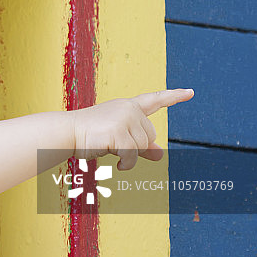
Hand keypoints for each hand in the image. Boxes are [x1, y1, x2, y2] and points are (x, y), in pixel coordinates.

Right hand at [70, 88, 193, 169]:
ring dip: (129, 155)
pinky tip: (119, 165)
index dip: (173, 96)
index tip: (190, 92)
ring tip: (109, 148)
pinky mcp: (117, 132)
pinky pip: (132, 155)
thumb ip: (140, 144)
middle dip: (136, 146)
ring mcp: (123, 119)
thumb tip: (160, 155)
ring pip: (142, 146)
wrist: (67, 133)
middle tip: (113, 144)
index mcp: (127, 106)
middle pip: (149, 135)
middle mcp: (127, 109)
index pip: (154, 100)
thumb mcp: (117, 137)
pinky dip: (127, 164)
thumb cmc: (89, 135)